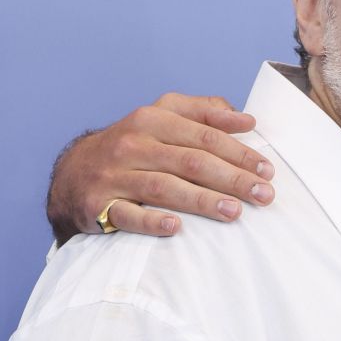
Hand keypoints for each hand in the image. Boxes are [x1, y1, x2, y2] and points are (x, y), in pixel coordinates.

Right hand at [46, 94, 274, 242]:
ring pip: (164, 187)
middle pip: (190, 161)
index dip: (238, 152)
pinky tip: (176, 228)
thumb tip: (245, 119)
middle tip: (263, 195)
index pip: (204, 135)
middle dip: (231, 178)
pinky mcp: (99, 205)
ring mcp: (115, 175)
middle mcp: (133, 144)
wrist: (74, 173)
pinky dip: (151, 221)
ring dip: (202, 200)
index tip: (266, 170)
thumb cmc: (132, 145)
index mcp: (152, 119)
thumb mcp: (161, 117)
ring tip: (234, 212)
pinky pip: (127, 214)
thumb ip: (203, 112)